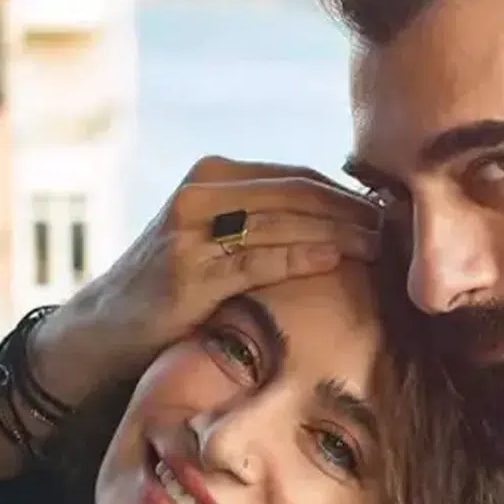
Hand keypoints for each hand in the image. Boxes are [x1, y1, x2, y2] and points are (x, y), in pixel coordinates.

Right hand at [32, 156, 383, 398]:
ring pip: (285, 220)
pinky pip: (259, 257)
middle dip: (354, 208)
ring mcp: (192, 228)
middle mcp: (202, 191)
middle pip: (300, 192)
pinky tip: (335, 259)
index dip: (350, 193)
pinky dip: (302, 255)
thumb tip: (349, 220)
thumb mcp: (220, 238)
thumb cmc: (176, 285)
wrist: (103, 328)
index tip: (392, 211)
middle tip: (399, 226)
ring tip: (381, 243)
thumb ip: (268, 222)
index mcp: (215, 175)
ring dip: (340, 231)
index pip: (301, 176)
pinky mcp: (189, 269)